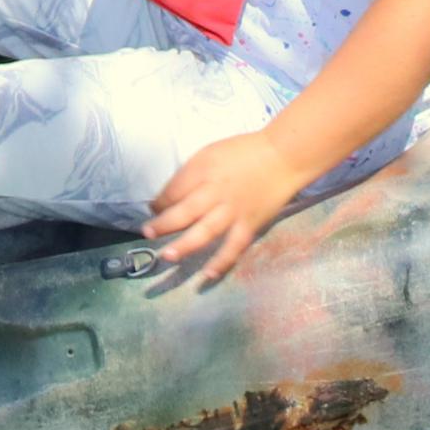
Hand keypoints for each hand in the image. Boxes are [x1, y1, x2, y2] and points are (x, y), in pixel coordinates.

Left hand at [148, 128, 307, 281]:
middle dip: (164, 224)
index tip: (153, 210)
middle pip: (185, 211)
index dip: (160, 202)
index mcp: (205, 169)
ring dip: (184, 245)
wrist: (283, 158)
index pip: (175, 189)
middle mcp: (216, 192)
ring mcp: (233, 211)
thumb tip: (167, 198)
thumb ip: (190, 174)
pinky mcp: (249, 226)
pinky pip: (233, 247)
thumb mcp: (211, 153)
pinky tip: (206, 276)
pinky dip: (220, 263)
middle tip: (147, 233)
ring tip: (167, 256)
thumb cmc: (243, 152)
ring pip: (205, 232)